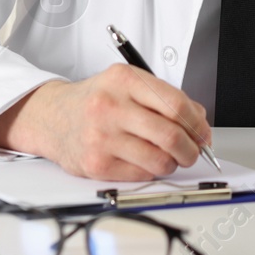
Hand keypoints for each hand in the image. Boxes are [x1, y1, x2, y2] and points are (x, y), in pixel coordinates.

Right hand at [0, 64, 210, 181]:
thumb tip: (200, 123)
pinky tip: (145, 162)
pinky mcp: (97, 164)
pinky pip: (141, 175)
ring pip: (159, 160)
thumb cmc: (96, 101)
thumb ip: (164, 98)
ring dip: (173, 164)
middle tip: (193, 152)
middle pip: (170, 135)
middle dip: (191, 149)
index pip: (175, 104)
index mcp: (124, 79)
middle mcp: (111, 106)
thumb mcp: (127, 85)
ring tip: (169, 158)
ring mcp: (102, 137)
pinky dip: (151, 172)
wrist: (52, 117)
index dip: (197, 123)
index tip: (203, 133)